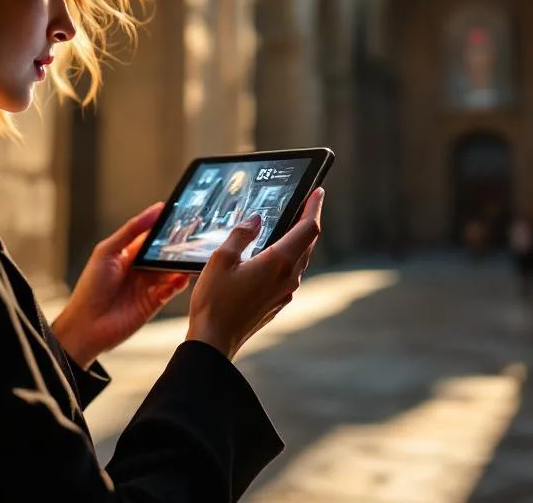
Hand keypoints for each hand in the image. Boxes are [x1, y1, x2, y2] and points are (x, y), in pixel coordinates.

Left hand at [50, 203, 189, 368]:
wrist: (87, 325)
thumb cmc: (91, 286)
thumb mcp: (108, 251)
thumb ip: (131, 230)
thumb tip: (154, 210)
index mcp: (129, 253)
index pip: (152, 235)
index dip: (165, 226)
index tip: (181, 214)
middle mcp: (141, 268)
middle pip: (165, 252)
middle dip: (178, 244)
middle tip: (194, 234)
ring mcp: (149, 285)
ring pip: (172, 270)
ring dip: (181, 263)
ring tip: (191, 255)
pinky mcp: (155, 302)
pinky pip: (172, 289)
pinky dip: (179, 282)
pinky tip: (181, 277)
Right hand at [186, 187, 323, 359]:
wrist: (214, 341)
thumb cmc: (214, 301)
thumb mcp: (221, 259)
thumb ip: (241, 234)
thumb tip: (256, 219)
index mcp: (279, 262)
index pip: (308, 228)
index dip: (314, 206)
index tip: (317, 191)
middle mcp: (288, 278)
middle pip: (307, 243)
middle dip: (306, 221)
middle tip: (303, 203)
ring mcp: (285, 293)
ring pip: (299, 259)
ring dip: (297, 241)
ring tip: (287, 226)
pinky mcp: (277, 304)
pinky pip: (289, 274)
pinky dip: (286, 259)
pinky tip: (271, 256)